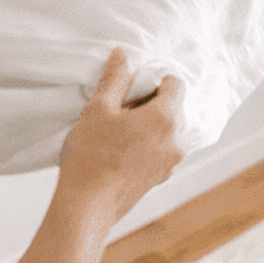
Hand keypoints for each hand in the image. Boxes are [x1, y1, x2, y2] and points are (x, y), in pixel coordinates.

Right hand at [54, 48, 182, 226]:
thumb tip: (122, 54)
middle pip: (172, 108)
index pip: (175, 84)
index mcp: (165, 119)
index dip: (154, 80)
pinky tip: (119, 153)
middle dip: (148, 104)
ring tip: (116, 134)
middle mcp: (176, 141)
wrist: (86, 207)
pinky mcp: (160, 178)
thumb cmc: (91, 156)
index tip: (131, 89)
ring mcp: (170, 163)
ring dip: (146, 126)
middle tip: (118, 111)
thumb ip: (114, 78)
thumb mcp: (97, 109)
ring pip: (165, 131)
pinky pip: (159, 151)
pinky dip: (145, 146)